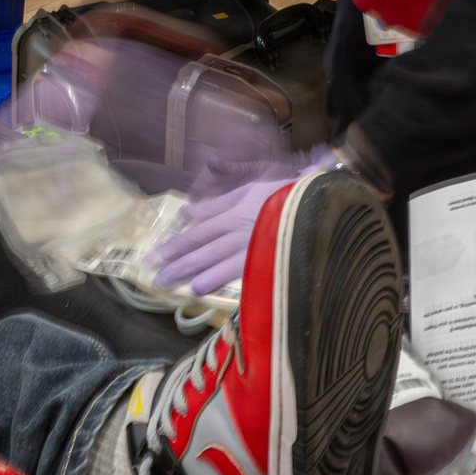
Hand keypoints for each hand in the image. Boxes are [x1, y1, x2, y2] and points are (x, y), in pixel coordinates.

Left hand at [147, 145, 335, 294]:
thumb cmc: (290, 193)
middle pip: (202, 242)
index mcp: (239, 206)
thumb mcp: (252, 188)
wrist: (322, 197)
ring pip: (214, 255)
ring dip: (189, 269)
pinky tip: (199, 286)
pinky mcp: (266, 252)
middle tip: (153, 273)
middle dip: (176, 258)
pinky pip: (237, 267)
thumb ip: (221, 201)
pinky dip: (216, 276)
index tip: (157, 253)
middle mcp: (241, 222)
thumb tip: (188, 212)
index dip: (178, 240)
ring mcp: (253, 238)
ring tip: (168, 282)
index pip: (201, 226)